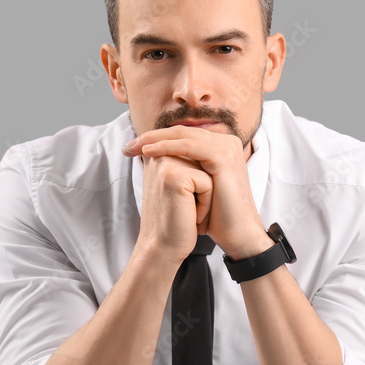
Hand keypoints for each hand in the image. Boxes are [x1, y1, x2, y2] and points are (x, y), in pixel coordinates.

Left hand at [123, 126, 269, 260]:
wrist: (237, 234)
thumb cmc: (216, 215)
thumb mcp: (197, 186)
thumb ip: (184, 167)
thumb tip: (155, 159)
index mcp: (221, 146)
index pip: (183, 135)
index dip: (156, 139)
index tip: (131, 149)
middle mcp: (227, 142)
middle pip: (182, 131)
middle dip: (151, 137)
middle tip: (127, 147)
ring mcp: (227, 147)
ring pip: (183, 135)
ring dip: (154, 139)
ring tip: (133, 147)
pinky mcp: (223, 157)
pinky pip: (189, 146)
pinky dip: (166, 146)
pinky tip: (148, 151)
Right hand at [134, 152, 213, 264]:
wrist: (164, 247)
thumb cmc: (176, 219)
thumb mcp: (181, 184)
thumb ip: (187, 160)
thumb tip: (208, 145)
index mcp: (159, 153)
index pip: (196, 156)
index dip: (199, 184)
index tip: (181, 204)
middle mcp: (159, 154)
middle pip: (204, 162)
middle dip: (203, 187)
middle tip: (184, 209)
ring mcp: (165, 163)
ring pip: (208, 171)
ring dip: (205, 195)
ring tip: (188, 211)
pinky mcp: (174, 176)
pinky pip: (208, 183)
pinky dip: (205, 204)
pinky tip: (189, 216)